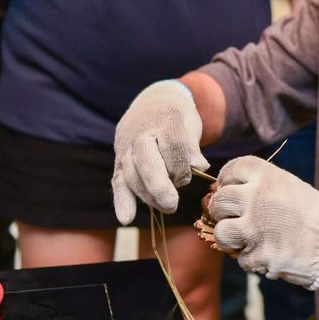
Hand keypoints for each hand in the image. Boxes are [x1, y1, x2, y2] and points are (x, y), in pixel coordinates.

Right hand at [111, 79, 209, 223]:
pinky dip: (122, 200)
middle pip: (147, 161)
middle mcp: (141, 133)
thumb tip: (200, 167)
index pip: (173, 145)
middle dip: (160, 186)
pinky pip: (118, 181)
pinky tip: (126, 218)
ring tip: (166, 207)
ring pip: (132, 174)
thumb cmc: (177, 117)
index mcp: (165, 119)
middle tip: (172, 204)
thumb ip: (192, 145)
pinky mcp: (119, 161)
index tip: (193, 173)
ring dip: (148, 195)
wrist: (152, 102)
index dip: (183, 164)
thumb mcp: (190, 123)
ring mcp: (127, 147)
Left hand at [209, 156, 318, 290]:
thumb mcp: (291, 188)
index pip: (233, 169)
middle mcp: (258, 198)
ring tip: (246, 239)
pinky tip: (270, 253)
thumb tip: (226, 189)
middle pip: (219, 201)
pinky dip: (253, 259)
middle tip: (233, 217)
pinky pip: (241, 258)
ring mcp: (256, 228)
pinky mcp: (258, 256)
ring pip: (222, 232)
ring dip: (231, 238)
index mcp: (268, 177)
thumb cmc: (315, 216)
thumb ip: (262, 186)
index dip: (226, 179)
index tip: (227, 187)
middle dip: (221, 211)